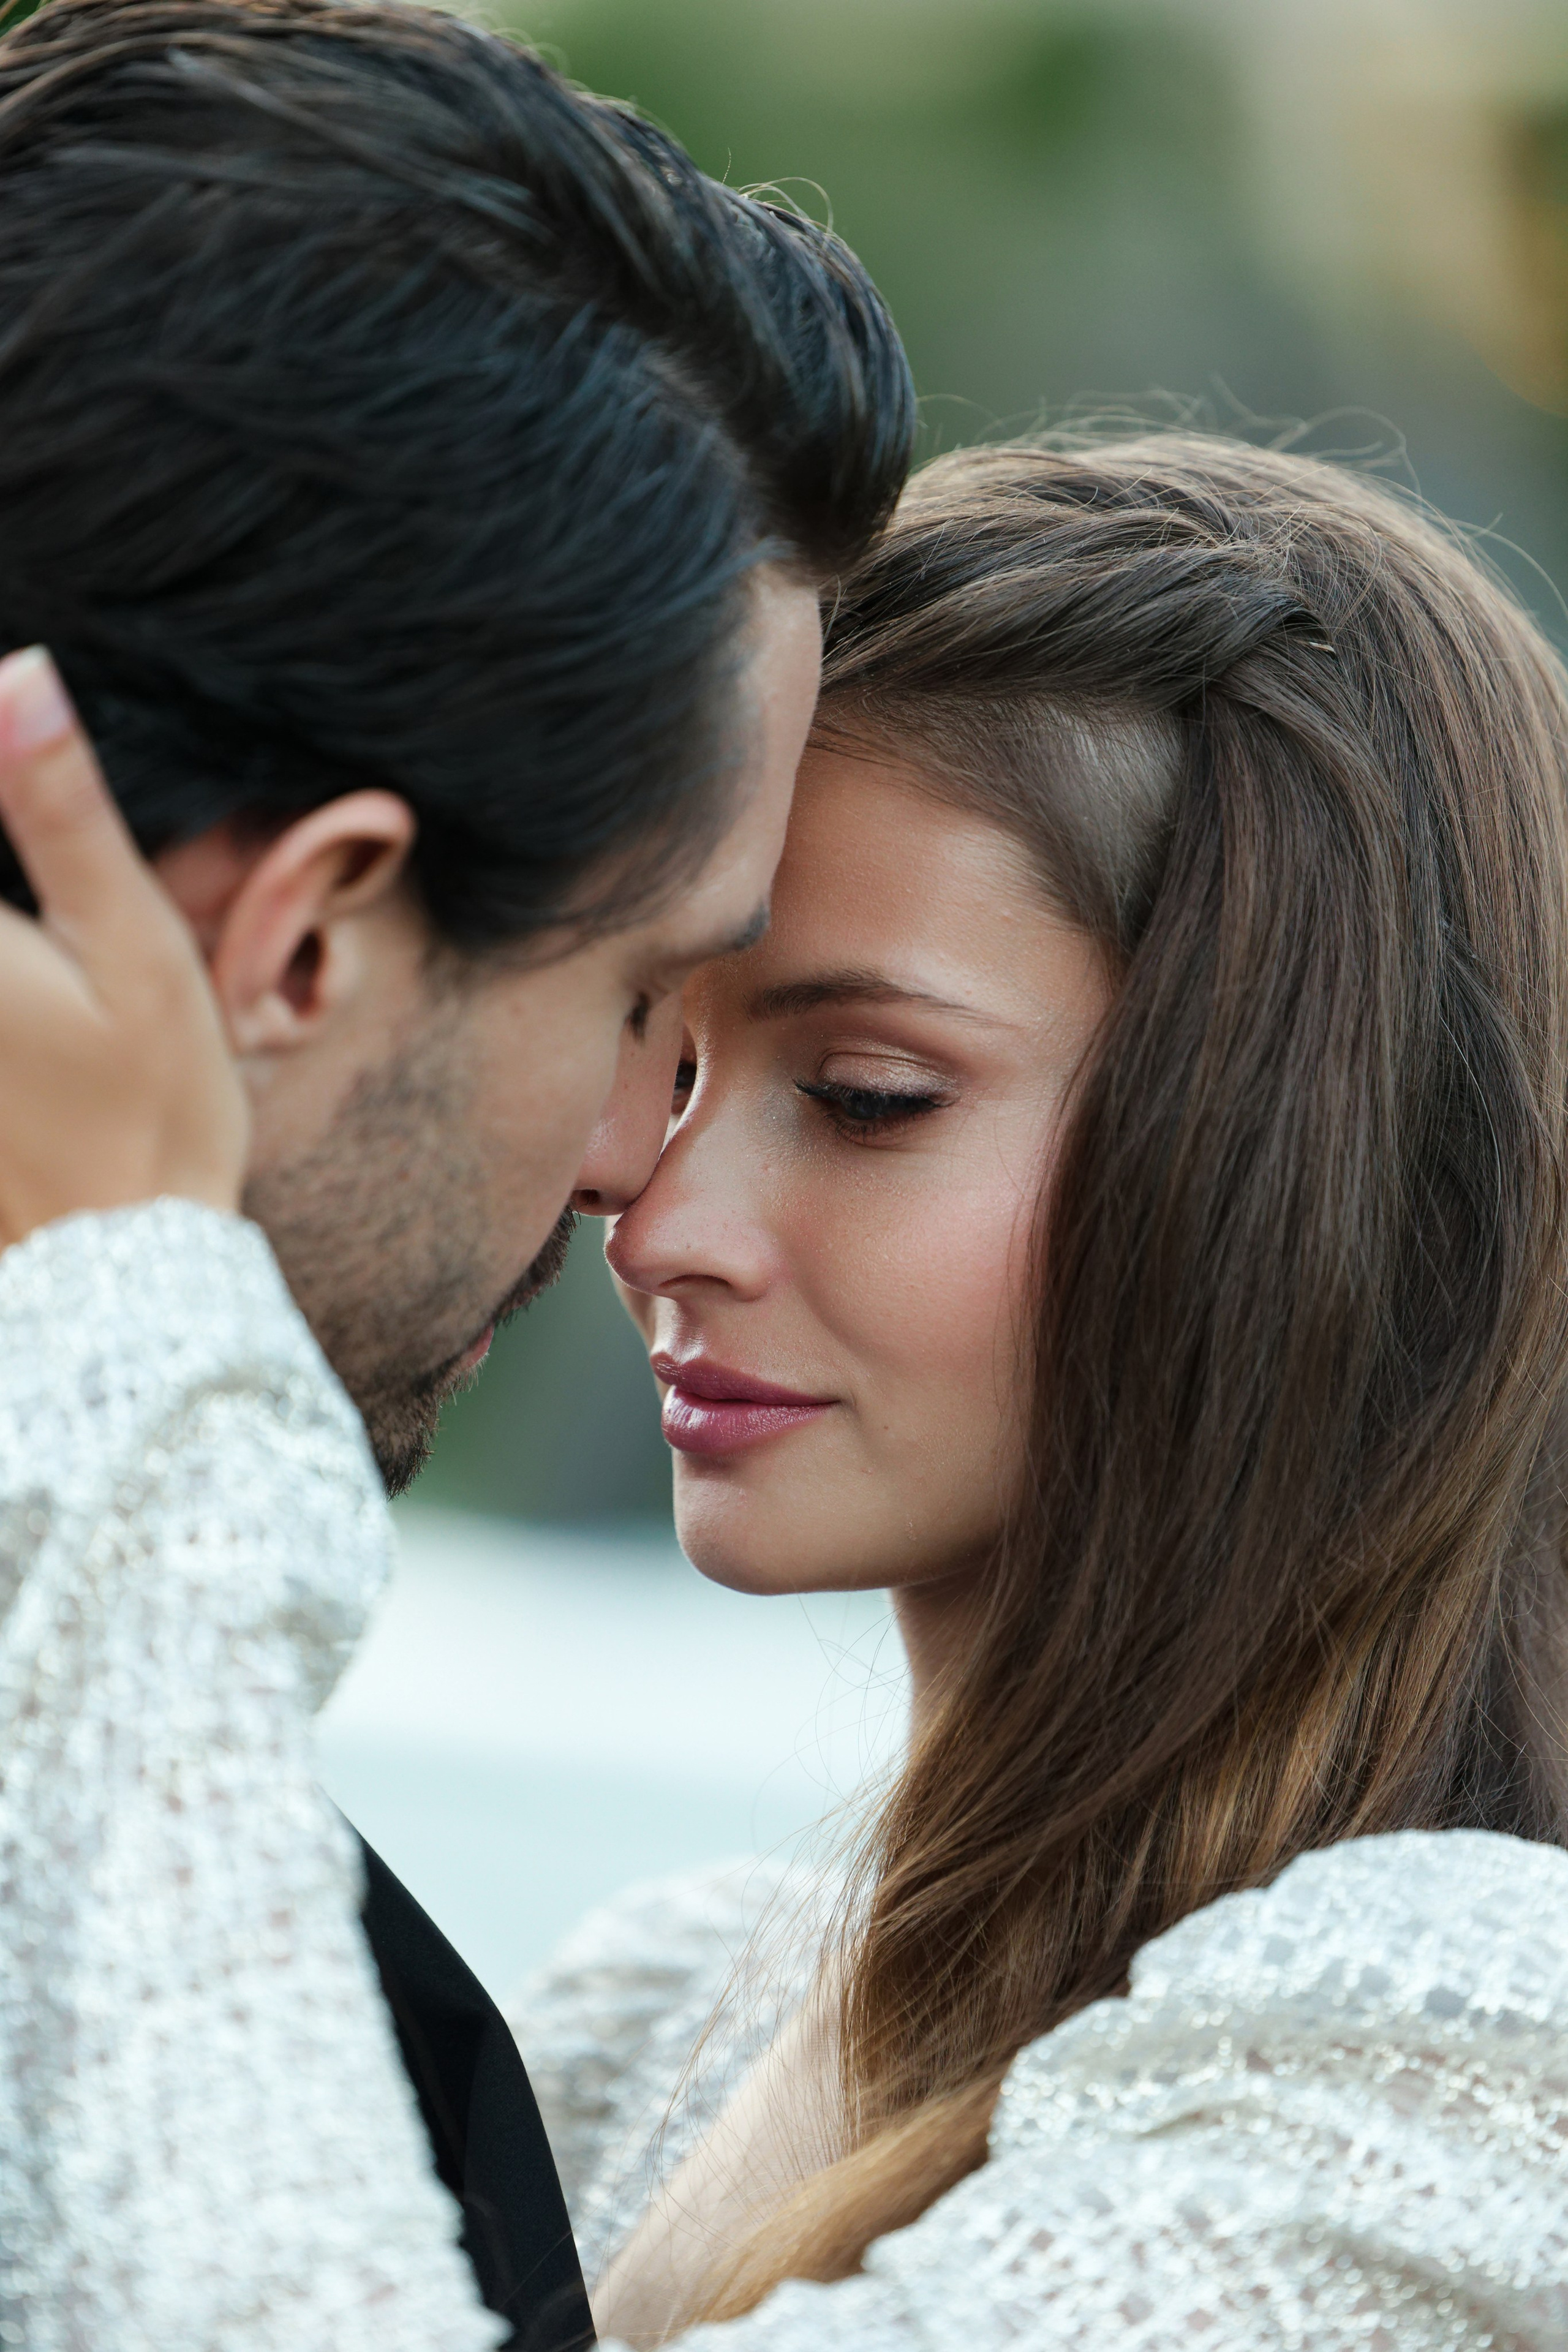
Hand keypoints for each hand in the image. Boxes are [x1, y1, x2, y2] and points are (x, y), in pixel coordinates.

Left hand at [0, 647, 247, 1246]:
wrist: (131, 1262)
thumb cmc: (154, 1101)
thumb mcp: (134, 945)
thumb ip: (64, 812)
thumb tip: (19, 673)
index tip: (9, 715)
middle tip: (32, 825)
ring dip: (1, 880)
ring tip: (49, 954)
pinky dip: (3, 956)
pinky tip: (29, 973)